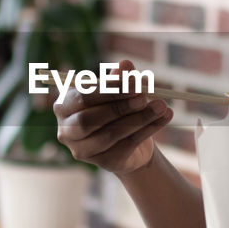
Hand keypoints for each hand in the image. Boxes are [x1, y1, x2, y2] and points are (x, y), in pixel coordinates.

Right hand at [53, 59, 173, 174]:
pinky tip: (164, 117)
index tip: (133, 82)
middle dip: (119, 106)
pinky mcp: (103, 162)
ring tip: (161, 106)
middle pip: (89, 119)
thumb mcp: (119, 91)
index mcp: (64, 105)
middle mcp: (66, 130)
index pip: (82, 96)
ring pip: (110, 134)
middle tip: (144, 97)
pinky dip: (148, 130)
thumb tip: (125, 64)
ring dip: (139, 119)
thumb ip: (120, 78)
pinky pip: (127, 145)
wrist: (131, 141)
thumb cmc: (117, 109)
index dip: (108, 89)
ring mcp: (82, 150)